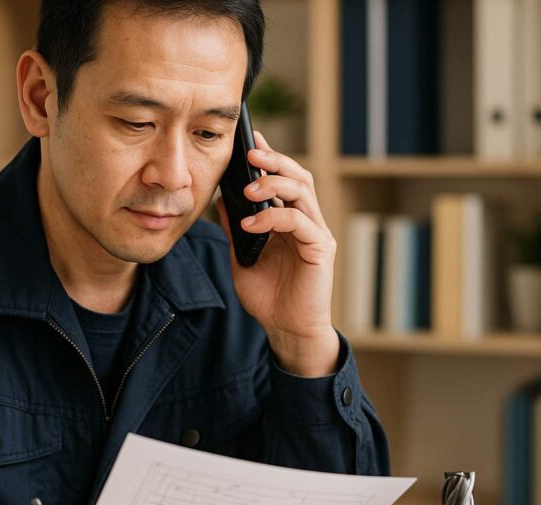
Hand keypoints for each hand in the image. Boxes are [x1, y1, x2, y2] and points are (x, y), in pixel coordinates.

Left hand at [216, 130, 339, 376]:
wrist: (286, 329)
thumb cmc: (268, 296)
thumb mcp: (241, 257)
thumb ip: (234, 229)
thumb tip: (219, 199)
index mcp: (289, 219)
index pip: (282, 178)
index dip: (268, 156)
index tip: (249, 139)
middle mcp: (306, 220)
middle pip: (297, 175)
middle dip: (274, 160)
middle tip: (250, 153)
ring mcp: (315, 232)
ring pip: (302, 190)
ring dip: (274, 182)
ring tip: (248, 187)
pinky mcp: (320, 248)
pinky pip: (300, 221)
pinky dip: (274, 217)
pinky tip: (251, 225)